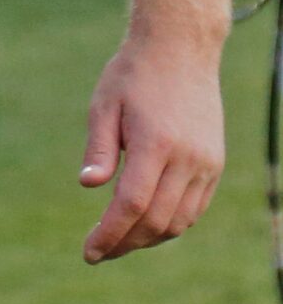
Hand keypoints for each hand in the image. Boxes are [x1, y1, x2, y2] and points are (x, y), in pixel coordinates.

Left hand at [80, 31, 225, 261]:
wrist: (180, 50)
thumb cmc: (132, 74)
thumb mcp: (103, 103)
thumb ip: (99, 147)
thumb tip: (88, 186)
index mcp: (155, 143)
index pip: (132, 204)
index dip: (110, 233)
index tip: (89, 252)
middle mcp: (187, 158)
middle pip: (157, 221)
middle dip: (125, 243)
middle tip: (98, 252)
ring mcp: (206, 163)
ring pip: (180, 220)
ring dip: (149, 238)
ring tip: (118, 242)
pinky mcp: (214, 164)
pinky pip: (194, 208)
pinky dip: (171, 223)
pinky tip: (146, 225)